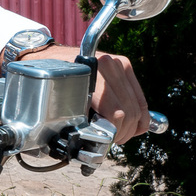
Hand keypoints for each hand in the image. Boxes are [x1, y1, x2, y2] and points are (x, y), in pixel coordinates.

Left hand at [29, 44, 149, 143]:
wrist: (54, 56)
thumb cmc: (54, 78)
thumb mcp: (62, 97)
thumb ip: (81, 114)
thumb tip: (97, 136)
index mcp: (93, 73)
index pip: (116, 112)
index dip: (114, 132)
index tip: (107, 140)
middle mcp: (108, 65)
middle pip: (128, 110)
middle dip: (123, 132)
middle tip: (114, 140)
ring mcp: (118, 64)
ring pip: (136, 105)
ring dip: (131, 126)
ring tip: (120, 135)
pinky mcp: (125, 65)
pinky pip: (139, 97)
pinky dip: (141, 115)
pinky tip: (135, 127)